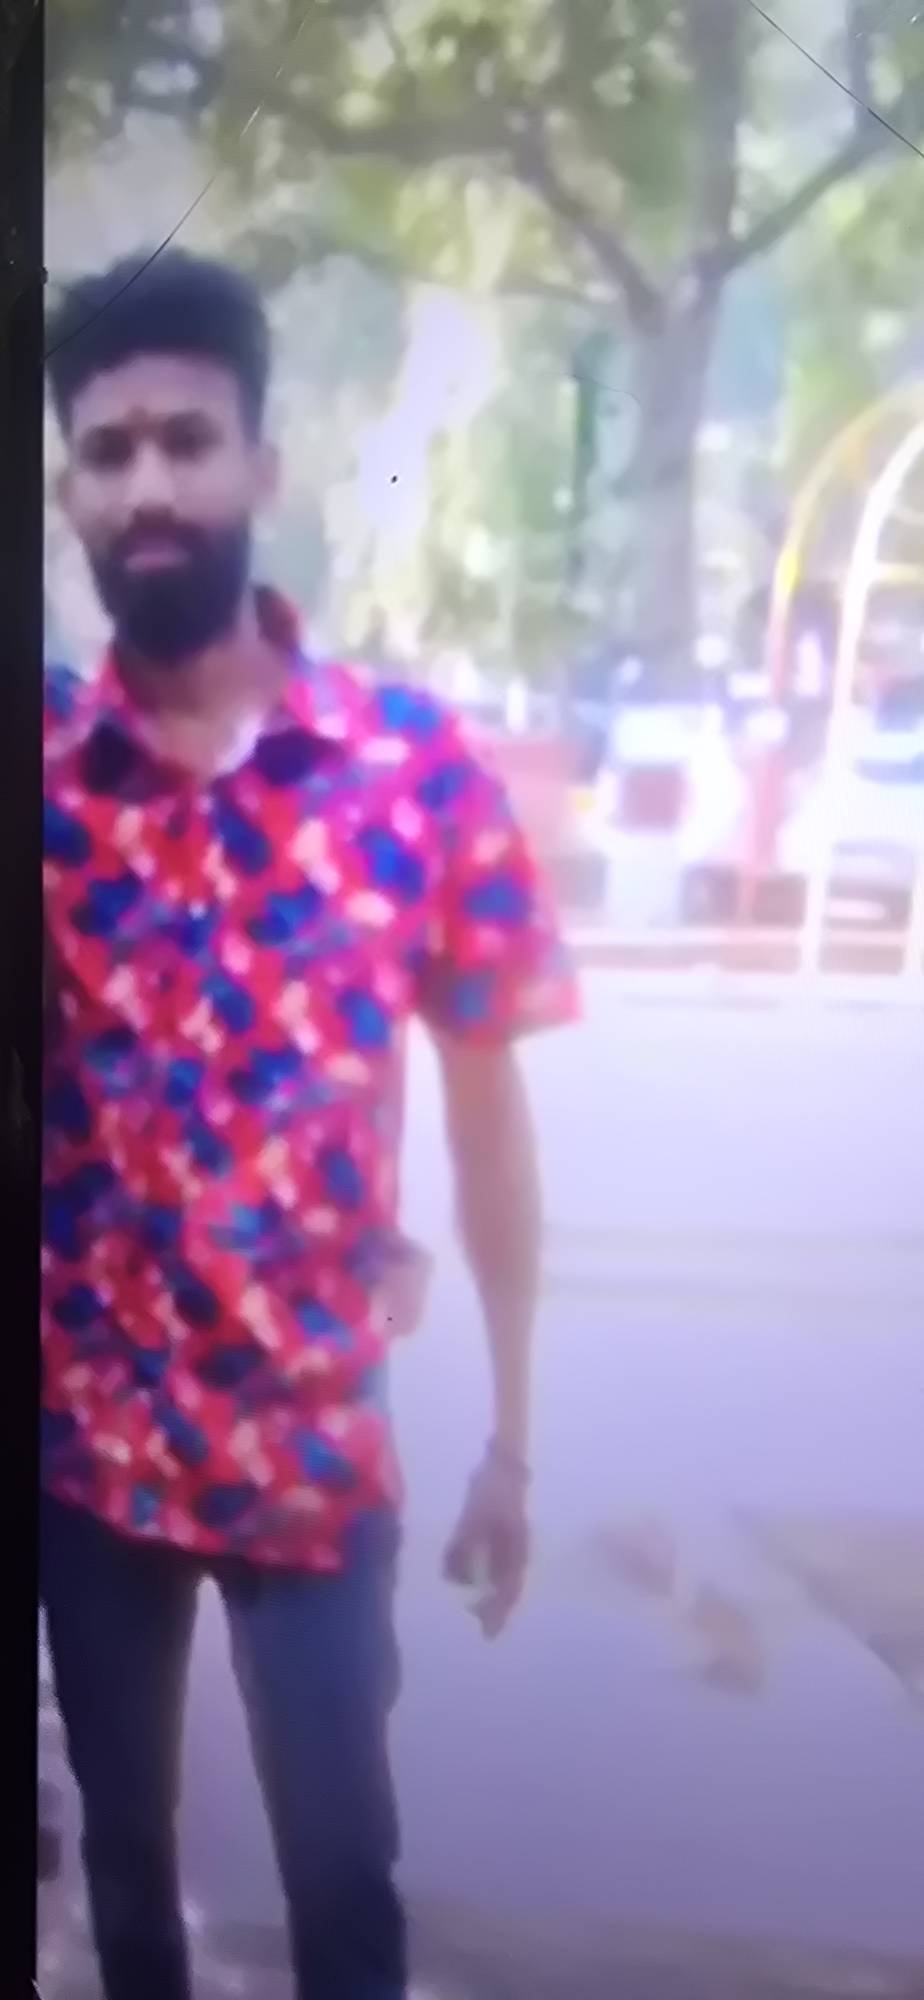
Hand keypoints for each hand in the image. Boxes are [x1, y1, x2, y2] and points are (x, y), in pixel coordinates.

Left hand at [443, 1443, 530, 1639]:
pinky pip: (490, 1558)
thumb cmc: (492, 1492)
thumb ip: (463, 1549)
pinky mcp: (500, 1532)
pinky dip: (477, 1569)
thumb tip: (454, 1579)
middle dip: (492, 1605)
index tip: (487, 1634)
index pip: (508, 1591)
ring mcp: (510, 1542)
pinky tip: (462, 1573)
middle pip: (505, 1587)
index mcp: (515, 1552)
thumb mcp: (475, 1521)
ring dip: (484, 1588)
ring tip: (469, 1602)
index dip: (498, 1614)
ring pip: (498, 1574)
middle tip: (477, 1622)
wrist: (504, 1463)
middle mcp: (516, 1552)